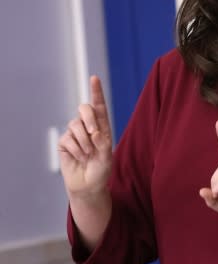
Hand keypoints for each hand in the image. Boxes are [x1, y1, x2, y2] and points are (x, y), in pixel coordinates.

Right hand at [58, 76, 112, 198]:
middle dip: (89, 118)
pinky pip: (67, 139)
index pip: (99, 106)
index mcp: (102, 126)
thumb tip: (93, 131)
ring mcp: (75, 134)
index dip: (96, 91)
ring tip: (88, 154)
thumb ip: (103, 143)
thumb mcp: (107, 157)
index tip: (94, 78)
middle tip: (94, 134)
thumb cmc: (101, 170)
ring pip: (75, 125)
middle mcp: (88, 126)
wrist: (89, 185)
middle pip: (84, 109)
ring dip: (83, 141)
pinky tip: (79, 157)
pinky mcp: (64, 142)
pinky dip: (75, 149)